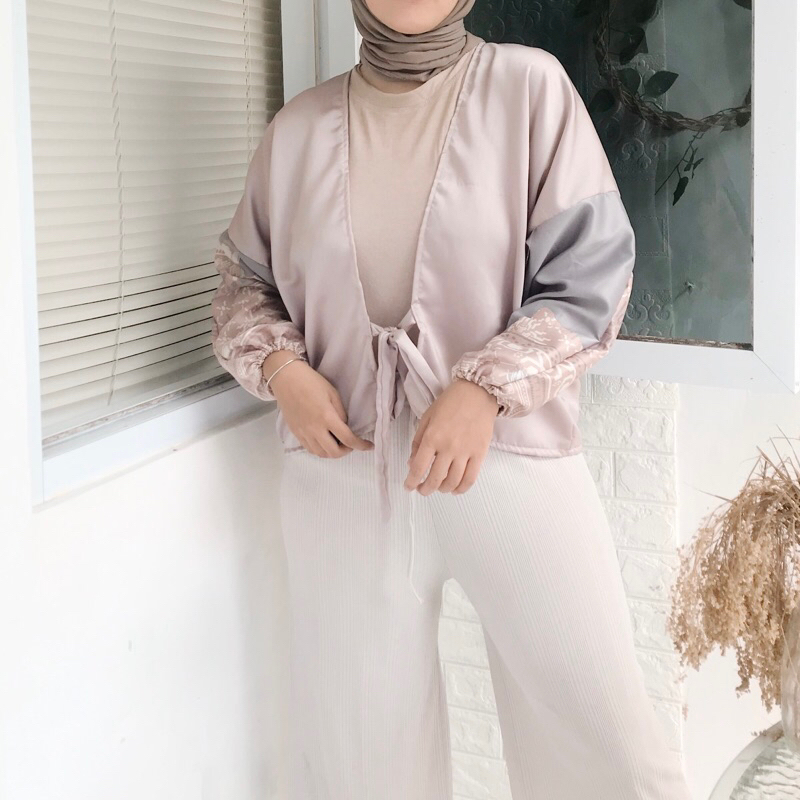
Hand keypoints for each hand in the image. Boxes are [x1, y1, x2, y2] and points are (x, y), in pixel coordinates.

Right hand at [263, 351, 373, 457]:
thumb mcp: (333, 394)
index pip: (348, 439)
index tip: (369, 446)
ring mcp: (303, 433)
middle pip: (334, 453)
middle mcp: (315, 429)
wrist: (286, 379)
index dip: (361, 445)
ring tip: (338, 443)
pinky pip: (310, 449)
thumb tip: (345, 427)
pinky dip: (320, 450)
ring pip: (321, 454)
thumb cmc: (311, 382)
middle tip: (351, 443)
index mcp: (327, 417)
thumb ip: (341, 413)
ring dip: (333, 452)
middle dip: (346, 451)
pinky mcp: (295, 433)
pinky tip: (325, 442)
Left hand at [403, 378, 499, 495]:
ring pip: (452, 481)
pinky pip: (470, 478)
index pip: (419, 467)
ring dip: (442, 490)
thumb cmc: (450, 402)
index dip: (411, 481)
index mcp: (432, 437)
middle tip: (422, 490)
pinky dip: (461, 488)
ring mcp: (465, 452)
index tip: (408, 486)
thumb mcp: (427, 417)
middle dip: (426, 489)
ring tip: (438, 488)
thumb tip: (412, 463)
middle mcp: (448, 447)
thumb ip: (417, 441)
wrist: (478, 392)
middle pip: (435, 479)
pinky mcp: (480, 454)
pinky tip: (455, 489)